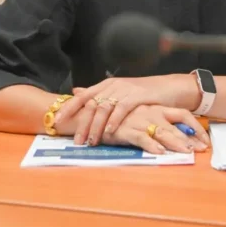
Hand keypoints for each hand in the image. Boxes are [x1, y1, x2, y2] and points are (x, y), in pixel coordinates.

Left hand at [56, 74, 200, 145]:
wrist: (168, 88)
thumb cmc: (143, 94)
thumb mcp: (118, 92)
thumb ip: (98, 93)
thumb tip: (76, 92)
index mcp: (106, 84)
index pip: (83, 96)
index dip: (69, 108)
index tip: (57, 121)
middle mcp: (113, 85)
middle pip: (91, 104)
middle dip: (82, 123)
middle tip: (76, 140)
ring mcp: (125, 89)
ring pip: (105, 108)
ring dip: (96, 126)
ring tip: (91, 141)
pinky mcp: (138, 95)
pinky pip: (122, 108)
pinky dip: (114, 120)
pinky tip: (109, 131)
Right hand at [103, 104, 208, 154]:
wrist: (95, 114)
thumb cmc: (121, 118)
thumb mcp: (143, 118)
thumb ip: (159, 125)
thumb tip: (178, 136)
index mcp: (157, 108)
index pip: (183, 114)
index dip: (196, 127)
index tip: (205, 140)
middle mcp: (151, 113)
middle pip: (175, 126)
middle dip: (190, 139)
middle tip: (201, 150)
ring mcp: (139, 121)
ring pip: (162, 132)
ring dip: (175, 143)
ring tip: (186, 152)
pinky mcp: (126, 130)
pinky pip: (141, 138)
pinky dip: (151, 145)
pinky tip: (160, 152)